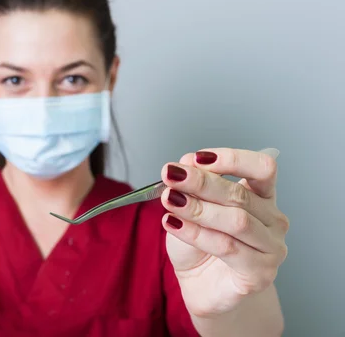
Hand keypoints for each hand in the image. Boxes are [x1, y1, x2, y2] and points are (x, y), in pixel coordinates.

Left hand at [160, 148, 288, 316]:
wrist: (201, 285)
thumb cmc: (200, 244)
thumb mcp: (190, 205)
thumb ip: (192, 183)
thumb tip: (186, 161)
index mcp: (262, 196)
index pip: (262, 168)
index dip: (232, 159)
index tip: (196, 158)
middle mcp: (274, 220)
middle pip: (241, 194)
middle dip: (201, 182)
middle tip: (172, 175)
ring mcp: (272, 248)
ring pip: (236, 221)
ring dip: (198, 208)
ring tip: (170, 200)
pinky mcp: (259, 273)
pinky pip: (226, 247)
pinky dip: (196, 233)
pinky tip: (173, 224)